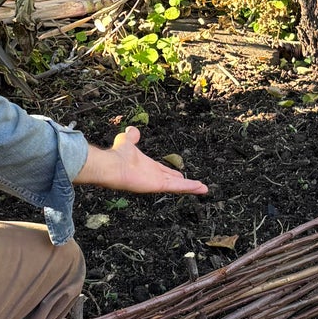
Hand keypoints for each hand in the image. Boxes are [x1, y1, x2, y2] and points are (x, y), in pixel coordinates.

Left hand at [75, 126, 207, 195]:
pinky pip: (177, 186)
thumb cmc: (117, 155)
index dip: (172, 173)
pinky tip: (201, 188)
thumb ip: (131, 136)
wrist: (112, 165)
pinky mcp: (159, 185)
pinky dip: (190, 187)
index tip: (180, 174)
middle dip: (184, 183)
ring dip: (191, 187)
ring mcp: (157, 182)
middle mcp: (153, 176)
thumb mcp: (126, 140)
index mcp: (147, 167)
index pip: (163, 171)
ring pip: (178, 185)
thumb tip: (132, 129)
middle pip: (173, 180)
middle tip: (196, 186)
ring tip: (204, 189)